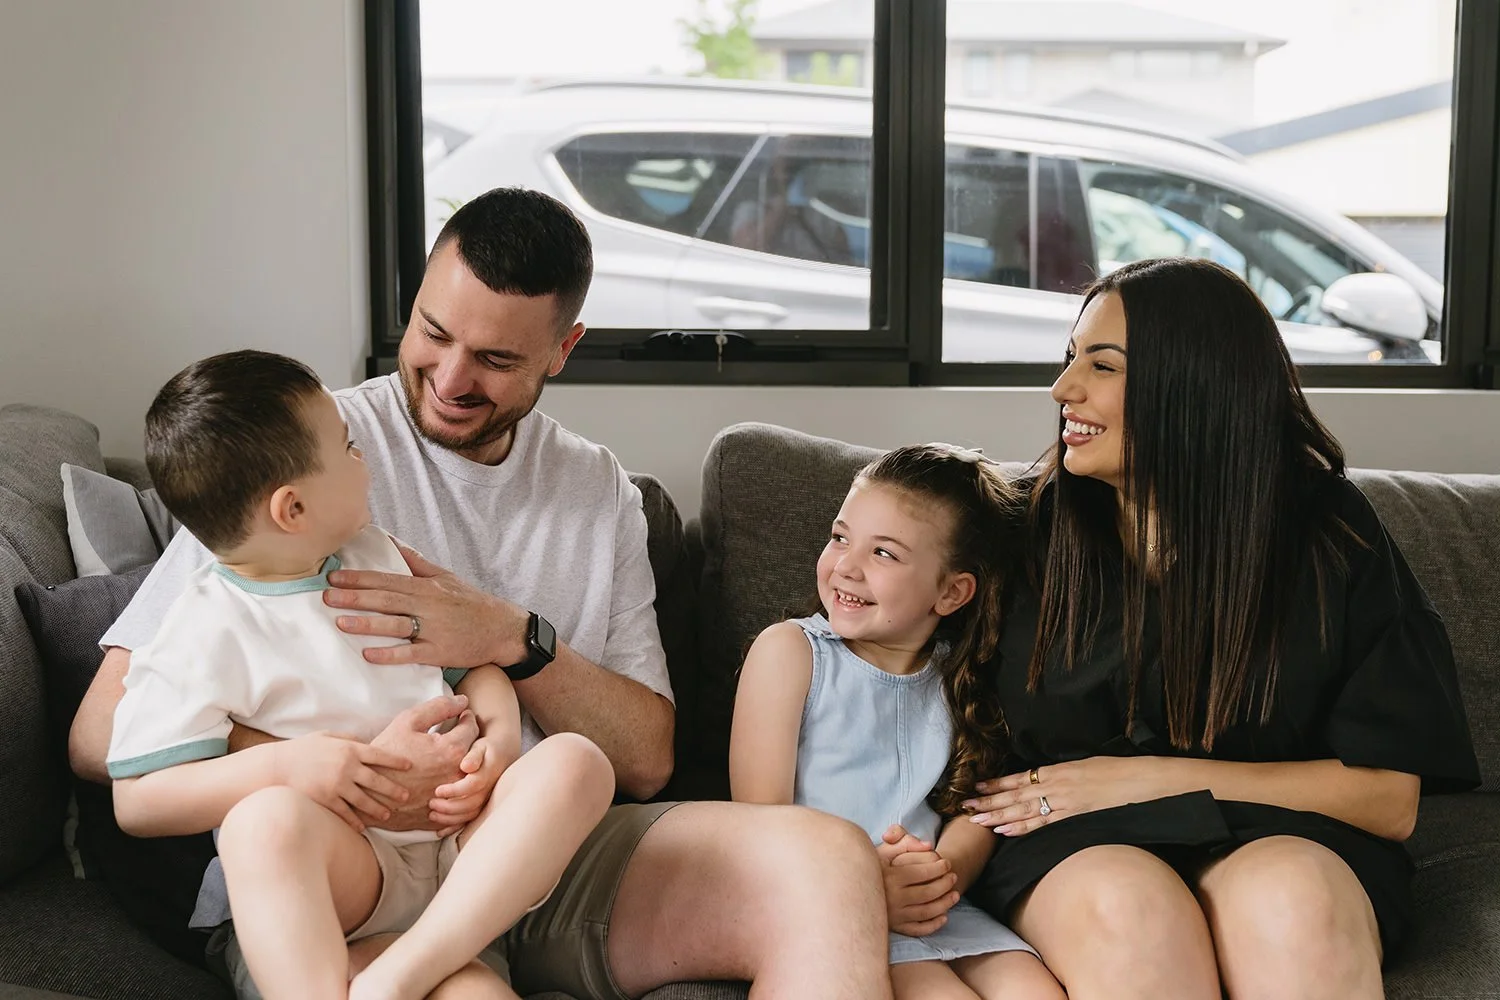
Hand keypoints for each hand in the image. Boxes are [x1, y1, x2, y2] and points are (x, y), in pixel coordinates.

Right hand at [272, 733, 411, 833]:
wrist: (276, 767)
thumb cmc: (303, 749)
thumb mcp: (328, 736)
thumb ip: (349, 739)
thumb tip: (368, 742)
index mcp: (349, 749)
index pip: (380, 755)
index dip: (396, 761)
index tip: (410, 766)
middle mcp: (347, 767)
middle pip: (377, 781)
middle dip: (394, 789)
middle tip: (406, 796)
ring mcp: (337, 785)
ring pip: (365, 801)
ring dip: (378, 809)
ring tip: (387, 815)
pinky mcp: (326, 801)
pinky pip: (346, 813)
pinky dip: (355, 822)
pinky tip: (363, 828)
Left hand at [325, 540, 528, 668]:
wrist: (502, 629)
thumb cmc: (472, 603)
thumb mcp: (447, 578)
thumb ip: (418, 564)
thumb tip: (394, 545)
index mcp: (427, 587)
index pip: (387, 579)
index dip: (360, 578)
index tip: (334, 577)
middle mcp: (428, 606)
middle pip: (386, 600)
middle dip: (355, 597)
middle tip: (326, 597)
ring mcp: (434, 629)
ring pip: (395, 625)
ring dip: (367, 623)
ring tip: (341, 622)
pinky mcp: (439, 652)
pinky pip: (411, 653)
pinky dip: (390, 653)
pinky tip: (369, 653)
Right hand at [364, 694, 479, 831]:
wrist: (366, 792)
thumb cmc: (385, 754)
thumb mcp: (408, 722)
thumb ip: (439, 707)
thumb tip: (463, 701)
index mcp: (451, 750)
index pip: (472, 728)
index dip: (467, 718)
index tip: (462, 715)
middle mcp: (457, 775)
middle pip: (476, 753)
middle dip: (470, 739)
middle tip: (460, 732)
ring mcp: (452, 798)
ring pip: (473, 778)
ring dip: (468, 764)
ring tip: (454, 754)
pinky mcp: (443, 815)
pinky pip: (462, 802)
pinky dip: (460, 790)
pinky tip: (447, 778)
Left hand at [430, 735, 511, 835]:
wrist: (501, 753)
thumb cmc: (484, 748)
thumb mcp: (480, 746)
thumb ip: (474, 756)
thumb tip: (466, 766)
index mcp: (488, 772)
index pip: (472, 785)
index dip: (454, 790)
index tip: (437, 790)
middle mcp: (489, 789)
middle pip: (471, 804)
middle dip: (449, 807)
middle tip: (431, 803)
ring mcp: (486, 799)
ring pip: (470, 815)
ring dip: (450, 819)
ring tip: (432, 815)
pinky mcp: (481, 805)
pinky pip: (469, 821)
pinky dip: (454, 827)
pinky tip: (439, 831)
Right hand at [875, 824, 957, 935]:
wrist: (847, 891)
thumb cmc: (869, 867)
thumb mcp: (883, 850)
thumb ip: (905, 843)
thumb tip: (928, 845)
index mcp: (889, 877)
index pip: (922, 872)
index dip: (939, 867)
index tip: (947, 863)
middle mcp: (892, 898)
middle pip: (928, 892)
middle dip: (945, 884)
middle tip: (954, 877)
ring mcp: (893, 915)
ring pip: (926, 911)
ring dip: (945, 903)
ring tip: (955, 895)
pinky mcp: (894, 928)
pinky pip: (918, 929)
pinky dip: (933, 925)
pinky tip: (943, 916)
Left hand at [963, 757, 1171, 835]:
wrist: (1141, 781)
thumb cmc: (1117, 772)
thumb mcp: (1085, 766)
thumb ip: (1063, 775)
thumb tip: (1046, 780)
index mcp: (1057, 770)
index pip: (1019, 778)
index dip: (996, 784)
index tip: (976, 787)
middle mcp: (1056, 785)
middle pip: (1015, 795)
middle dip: (989, 801)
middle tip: (965, 806)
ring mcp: (1064, 802)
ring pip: (1024, 810)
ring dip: (998, 815)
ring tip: (977, 820)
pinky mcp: (1074, 816)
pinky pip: (1044, 823)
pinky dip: (1022, 827)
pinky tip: (1005, 831)